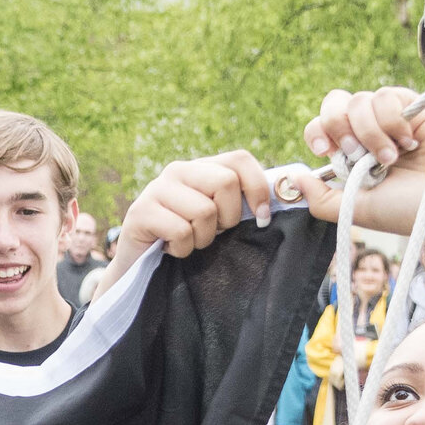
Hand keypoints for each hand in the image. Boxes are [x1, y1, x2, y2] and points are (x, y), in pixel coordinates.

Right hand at [114, 150, 272, 269]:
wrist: (140, 266)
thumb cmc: (187, 241)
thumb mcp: (217, 218)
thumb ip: (240, 202)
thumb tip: (284, 193)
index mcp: (201, 167)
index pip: (240, 159)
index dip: (257, 187)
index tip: (261, 218)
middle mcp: (178, 170)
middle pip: (226, 182)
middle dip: (227, 218)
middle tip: (212, 233)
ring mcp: (157, 189)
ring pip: (204, 211)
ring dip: (202, 238)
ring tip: (188, 241)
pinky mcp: (141, 212)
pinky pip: (181, 231)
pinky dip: (182, 249)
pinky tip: (170, 249)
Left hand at [292, 87, 424, 240]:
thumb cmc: (409, 210)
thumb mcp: (356, 210)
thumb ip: (321, 199)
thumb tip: (293, 177)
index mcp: (352, 158)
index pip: (320, 129)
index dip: (318, 133)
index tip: (327, 152)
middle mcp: (368, 135)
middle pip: (332, 104)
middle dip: (336, 126)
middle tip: (356, 154)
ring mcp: (390, 119)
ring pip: (357, 101)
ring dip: (369, 132)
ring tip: (391, 158)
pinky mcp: (412, 105)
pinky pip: (385, 95)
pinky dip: (391, 120)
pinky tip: (409, 142)